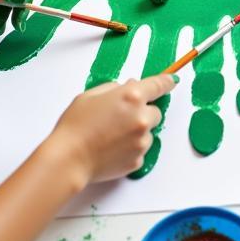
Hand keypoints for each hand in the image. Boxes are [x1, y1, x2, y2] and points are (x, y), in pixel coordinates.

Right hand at [47, 73, 176, 184]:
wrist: (68, 159)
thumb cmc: (75, 126)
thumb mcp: (91, 95)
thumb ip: (115, 89)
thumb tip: (129, 88)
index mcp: (132, 96)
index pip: (158, 85)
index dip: (166, 81)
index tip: (172, 80)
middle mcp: (142, 118)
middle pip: (155, 112)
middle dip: (143, 112)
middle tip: (121, 118)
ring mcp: (142, 141)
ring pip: (148, 132)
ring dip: (137, 132)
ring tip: (111, 136)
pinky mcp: (138, 160)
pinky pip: (139, 149)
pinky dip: (130, 148)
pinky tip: (111, 149)